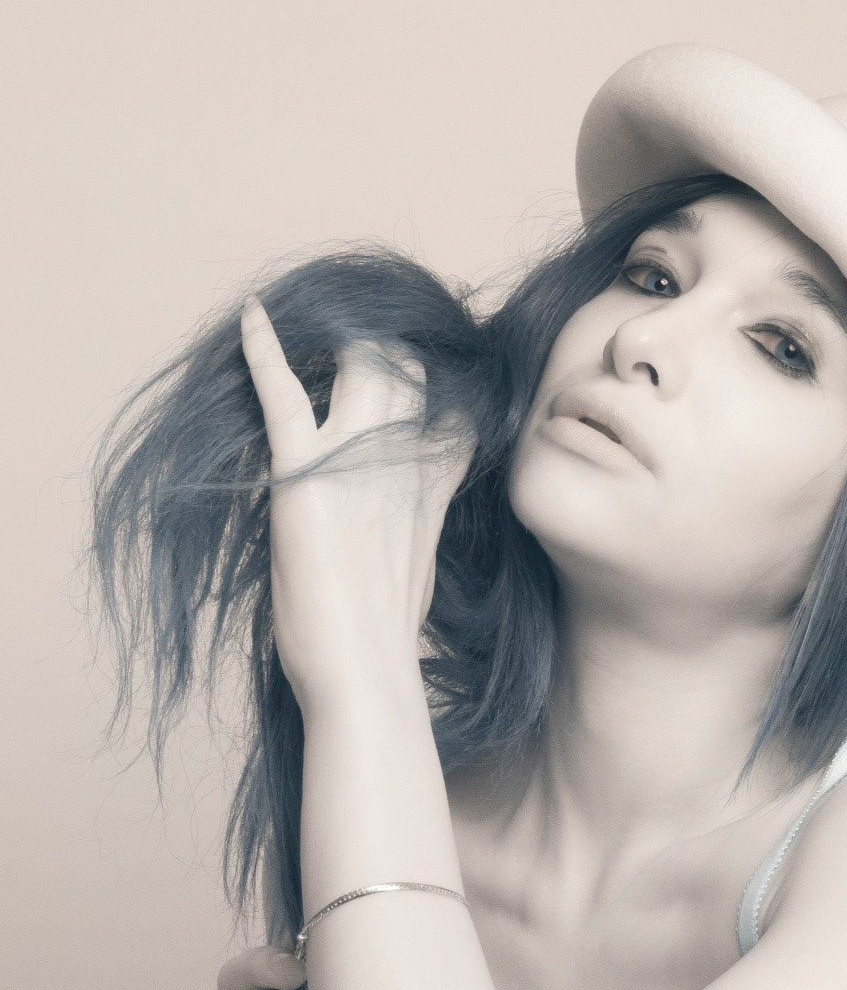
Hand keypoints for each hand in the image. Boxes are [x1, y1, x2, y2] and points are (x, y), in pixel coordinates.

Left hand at [240, 297, 475, 706]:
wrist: (364, 670)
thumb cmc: (382, 644)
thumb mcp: (414, 575)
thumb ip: (408, 530)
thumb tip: (388, 528)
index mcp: (435, 488)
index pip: (450, 409)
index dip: (431, 383)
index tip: (409, 372)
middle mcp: (406, 460)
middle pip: (408, 369)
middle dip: (379, 347)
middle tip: (343, 344)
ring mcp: (358, 457)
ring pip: (360, 360)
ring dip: (334, 339)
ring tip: (308, 327)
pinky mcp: (306, 467)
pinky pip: (284, 389)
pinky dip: (265, 349)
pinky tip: (253, 318)